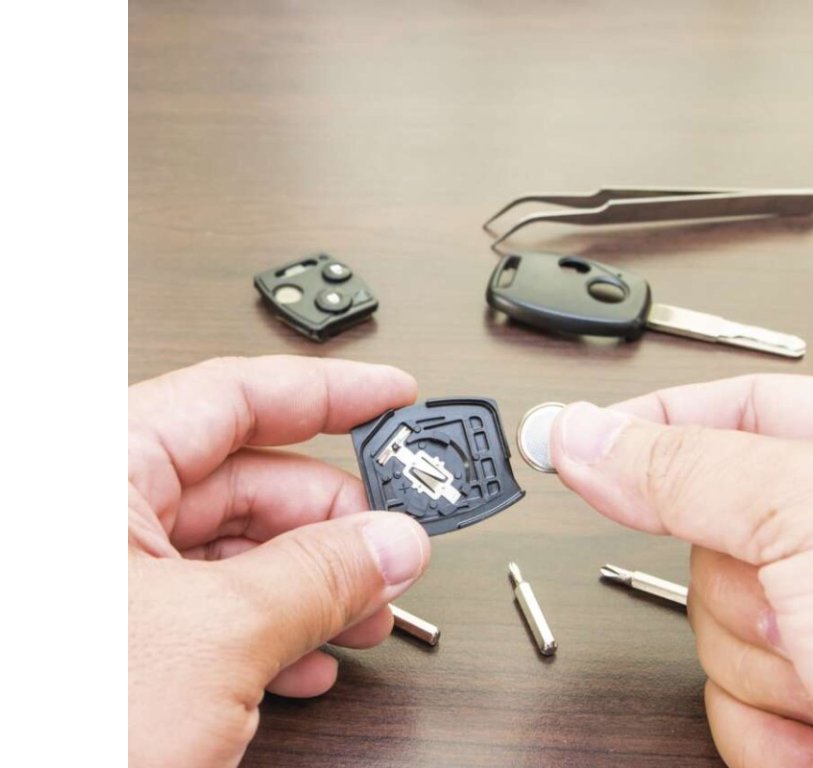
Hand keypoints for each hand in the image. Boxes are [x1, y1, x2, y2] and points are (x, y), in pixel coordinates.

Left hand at [128, 356, 430, 766]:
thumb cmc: (45, 730)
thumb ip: (318, 576)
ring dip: (311, 584)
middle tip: (390, 545)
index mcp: (94, 469)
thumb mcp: (213, 639)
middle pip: (242, 481)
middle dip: (330, 518)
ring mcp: (99, 581)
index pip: (233, 394)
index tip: (389, 399)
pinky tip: (307, 661)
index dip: (326, 393)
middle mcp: (90, 515)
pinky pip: (207, 609)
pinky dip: (269, 630)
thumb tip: (390, 542)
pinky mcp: (108, 640)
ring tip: (363, 615)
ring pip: (232, 552)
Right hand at [550, 375, 812, 767]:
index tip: (575, 442)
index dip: (652, 426)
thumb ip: (689, 467)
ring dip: (772, 670)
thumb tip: (589, 435)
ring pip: (714, 633)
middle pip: (709, 537)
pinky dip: (782, 738)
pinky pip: (736, 713)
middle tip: (810, 605)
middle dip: (747, 591)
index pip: (734, 410)